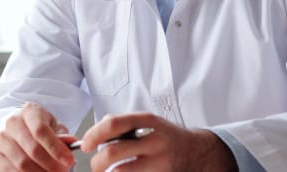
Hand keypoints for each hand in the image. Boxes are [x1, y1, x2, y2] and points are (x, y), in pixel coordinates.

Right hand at [0, 102, 77, 171]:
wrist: (19, 130)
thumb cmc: (39, 128)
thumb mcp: (54, 127)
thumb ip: (62, 136)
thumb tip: (71, 142)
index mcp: (29, 112)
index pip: (41, 130)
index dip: (56, 148)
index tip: (69, 160)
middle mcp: (12, 123)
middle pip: (32, 149)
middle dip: (51, 165)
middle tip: (63, 171)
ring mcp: (2, 139)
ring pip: (22, 164)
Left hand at [78, 113, 234, 170]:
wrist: (201, 153)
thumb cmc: (168, 137)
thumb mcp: (150, 123)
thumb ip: (125, 126)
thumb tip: (95, 135)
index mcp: (149, 122)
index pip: (113, 124)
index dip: (93, 135)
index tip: (85, 145)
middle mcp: (155, 141)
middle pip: (113, 153)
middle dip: (96, 163)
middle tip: (95, 165)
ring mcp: (161, 163)